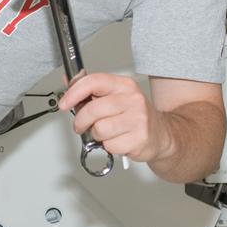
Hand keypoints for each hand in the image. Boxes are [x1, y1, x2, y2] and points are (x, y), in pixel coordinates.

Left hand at [57, 73, 172, 164]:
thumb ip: (91, 89)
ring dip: (98, 135)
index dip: (74, 93)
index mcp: (124, 85)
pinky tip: (119, 140)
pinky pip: (109, 145)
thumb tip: (68, 80)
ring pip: (99, 129)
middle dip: (81, 121)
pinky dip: (109, 147)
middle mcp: (133, 99)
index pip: (93, 82)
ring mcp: (138, 119)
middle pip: (92, 110)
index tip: (64, 104)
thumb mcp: (115, 96)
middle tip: (82, 125)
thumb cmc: (134, 115)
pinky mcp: (140, 138)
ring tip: (107, 133)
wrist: (162, 135)